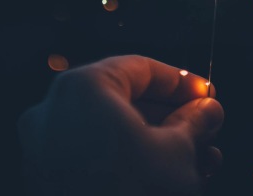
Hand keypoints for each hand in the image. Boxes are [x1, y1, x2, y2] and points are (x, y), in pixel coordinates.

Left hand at [18, 55, 223, 194]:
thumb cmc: (131, 193)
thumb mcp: (178, 153)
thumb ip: (195, 122)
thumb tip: (208, 110)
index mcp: (84, 88)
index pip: (141, 69)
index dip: (182, 82)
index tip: (207, 95)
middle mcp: (54, 111)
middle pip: (125, 101)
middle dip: (172, 118)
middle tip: (206, 129)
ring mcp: (44, 148)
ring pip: (111, 132)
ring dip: (157, 143)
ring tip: (199, 160)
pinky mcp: (46, 181)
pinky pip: (94, 157)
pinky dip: (129, 160)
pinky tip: (168, 177)